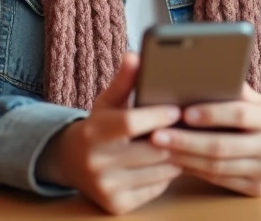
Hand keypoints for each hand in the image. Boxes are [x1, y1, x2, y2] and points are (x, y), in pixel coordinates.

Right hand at [37, 52, 182, 214]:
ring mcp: (107, 187)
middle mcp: (96, 163)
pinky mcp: (117, 206)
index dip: (156, 116)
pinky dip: (167, 175)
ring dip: (176, 156)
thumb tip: (135, 55)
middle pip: (151, 149)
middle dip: (173, 137)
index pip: (130, 123)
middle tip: (190, 125)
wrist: (70, 163)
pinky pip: (157, 189)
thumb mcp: (107, 102)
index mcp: (92, 133)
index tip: (176, 108)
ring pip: (159, 171)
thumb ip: (124, 80)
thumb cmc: (97, 127)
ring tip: (183, 142)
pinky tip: (168, 162)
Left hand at [149, 85, 260, 197]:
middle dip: (186, 141)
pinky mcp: (256, 189)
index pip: (240, 114)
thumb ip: (235, 90)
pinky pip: (219, 180)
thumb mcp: (256, 101)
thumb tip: (200, 74)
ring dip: (184, 158)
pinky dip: (194, 170)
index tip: (184, 112)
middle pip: (223, 146)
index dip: (211, 114)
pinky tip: (176, 161)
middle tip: (157, 135)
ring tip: (160, 148)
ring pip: (217, 167)